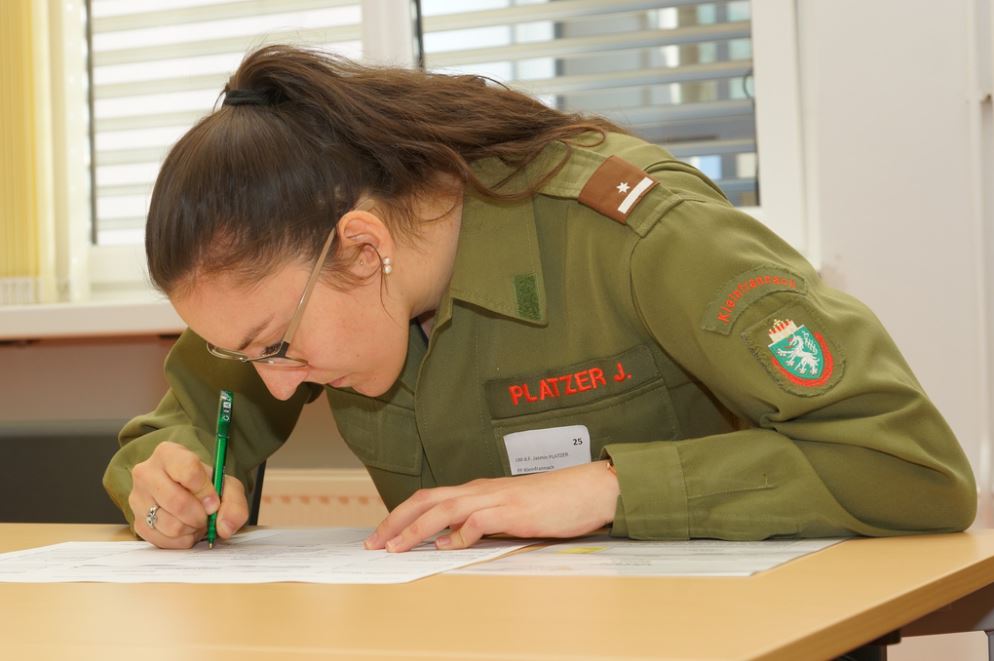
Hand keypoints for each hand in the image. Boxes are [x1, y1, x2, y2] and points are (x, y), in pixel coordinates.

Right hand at [128, 441, 247, 548]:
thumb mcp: (226, 485)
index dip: (206, 492)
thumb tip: (226, 527)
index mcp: (168, 454)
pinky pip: (164, 541)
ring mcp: (137, 499)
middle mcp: (146, 473)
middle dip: (200, 515)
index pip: (188, 472)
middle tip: (206, 514)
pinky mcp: (137, 522)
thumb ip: (234, 503)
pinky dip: (182, 540)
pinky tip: (186, 528)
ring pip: (171, 525)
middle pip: (177, 502)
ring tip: (196, 520)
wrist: (185, 492)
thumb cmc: (204, 484)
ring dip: (192, 529)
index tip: (214, 501)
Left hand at [364, 460, 619, 552]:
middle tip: (374, 543)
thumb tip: (452, 540)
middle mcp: (482, 490)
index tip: (382, 534)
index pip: (431, 498)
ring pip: (444, 509)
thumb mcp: (511, 512)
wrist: (590, 489)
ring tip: (395, 547)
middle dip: (395, 520)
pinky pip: (478, 521)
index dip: (402, 515)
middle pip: (427, 499)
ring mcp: (497, 498)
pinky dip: (458, 535)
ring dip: (416, 529)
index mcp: (479, 490)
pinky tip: (446, 548)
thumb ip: (483, 522)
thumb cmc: (555, 502)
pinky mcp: (514, 510)